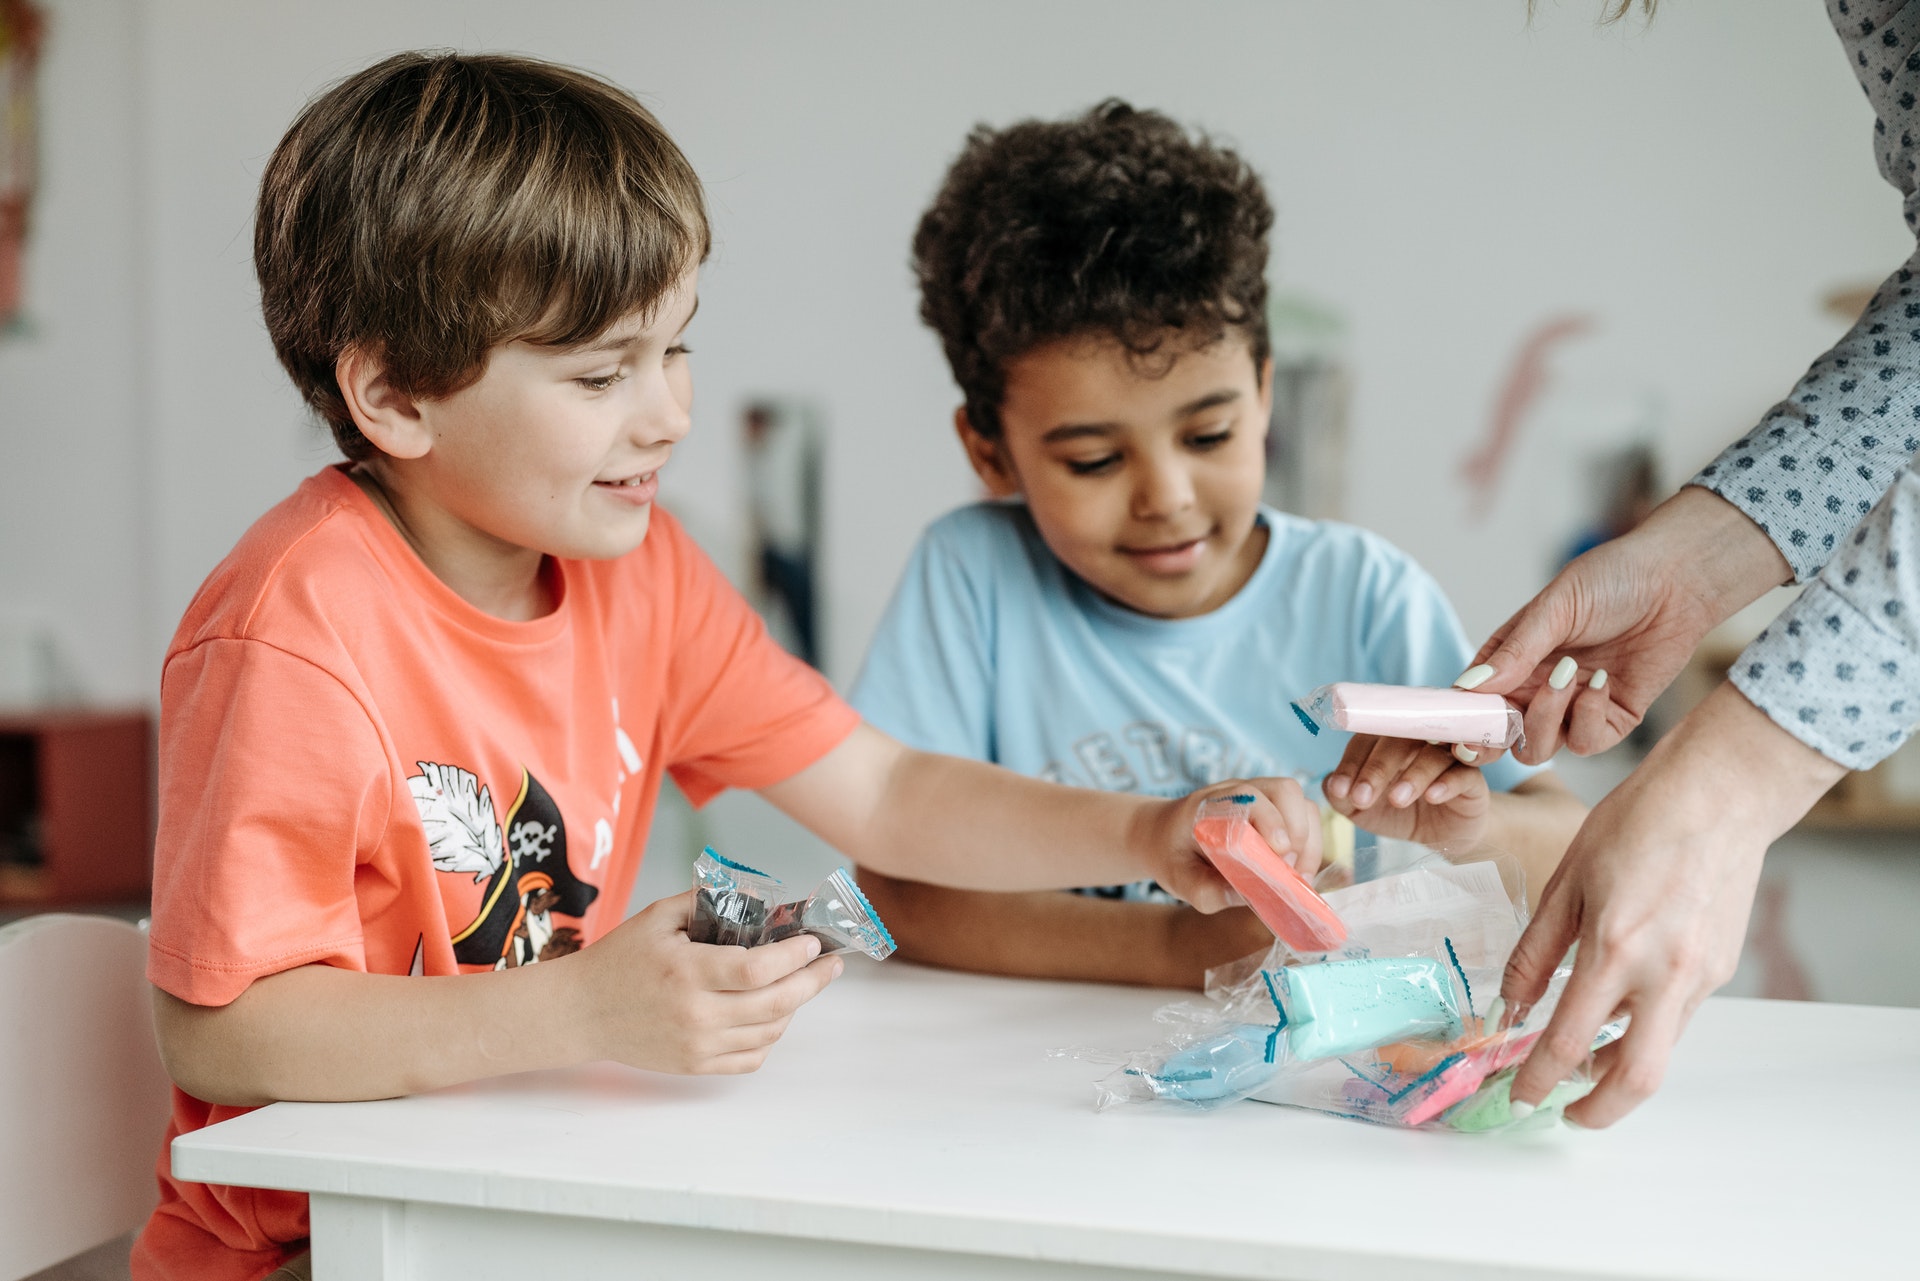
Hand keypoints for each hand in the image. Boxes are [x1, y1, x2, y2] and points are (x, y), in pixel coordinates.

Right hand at [574, 890, 842, 1074]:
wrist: (581, 1012)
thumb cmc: (619, 960)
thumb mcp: (658, 918)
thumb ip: (706, 903)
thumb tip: (755, 899)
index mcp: (687, 972)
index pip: (758, 969)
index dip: (794, 957)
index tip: (812, 942)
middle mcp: (696, 1014)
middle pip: (776, 1003)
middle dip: (813, 982)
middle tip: (830, 965)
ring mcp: (697, 1045)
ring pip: (769, 1032)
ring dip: (794, 1007)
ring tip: (801, 984)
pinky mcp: (695, 1066)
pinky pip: (751, 1058)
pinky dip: (771, 1037)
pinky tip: (774, 1016)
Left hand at [1145, 778, 1323, 911]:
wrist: (1164, 835)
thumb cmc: (1173, 856)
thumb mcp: (1178, 881)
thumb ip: (1207, 891)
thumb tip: (1246, 896)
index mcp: (1209, 804)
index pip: (1247, 797)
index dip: (1270, 822)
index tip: (1279, 855)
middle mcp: (1238, 792)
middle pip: (1285, 791)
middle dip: (1297, 832)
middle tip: (1290, 871)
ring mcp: (1259, 796)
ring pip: (1301, 802)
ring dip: (1309, 840)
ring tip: (1298, 875)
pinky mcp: (1274, 809)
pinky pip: (1305, 816)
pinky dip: (1310, 843)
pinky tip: (1297, 870)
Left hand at [1322, 735, 1489, 851]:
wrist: (1442, 837)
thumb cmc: (1401, 814)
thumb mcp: (1365, 812)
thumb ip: (1343, 798)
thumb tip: (1329, 784)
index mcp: (1387, 742)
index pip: (1366, 739)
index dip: (1351, 763)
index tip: (1340, 790)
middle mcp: (1418, 742)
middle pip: (1398, 740)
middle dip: (1376, 769)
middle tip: (1362, 798)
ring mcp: (1447, 757)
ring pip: (1432, 754)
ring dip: (1412, 776)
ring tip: (1396, 800)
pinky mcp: (1472, 778)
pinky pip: (1464, 773)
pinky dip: (1447, 783)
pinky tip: (1432, 797)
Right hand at [1464, 487, 1790, 763]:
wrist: (1678, 581)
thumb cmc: (1611, 580)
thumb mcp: (1555, 607)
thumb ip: (1514, 651)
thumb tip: (1469, 687)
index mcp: (1510, 662)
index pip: (1472, 702)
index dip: (1462, 720)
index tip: (1457, 727)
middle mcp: (1536, 690)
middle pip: (1500, 737)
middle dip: (1493, 740)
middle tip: (1501, 725)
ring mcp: (1572, 709)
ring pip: (1538, 748)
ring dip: (1546, 718)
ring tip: (1569, 675)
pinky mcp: (1611, 720)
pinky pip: (1585, 742)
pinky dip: (1587, 717)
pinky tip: (1603, 680)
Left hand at [1500, 685, 1844, 1125]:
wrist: (1719, 795)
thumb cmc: (1635, 823)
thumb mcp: (1566, 882)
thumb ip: (1536, 952)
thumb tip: (1512, 1008)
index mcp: (1615, 949)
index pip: (1568, 1041)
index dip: (1537, 1079)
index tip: (1518, 1095)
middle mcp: (1666, 973)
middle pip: (1637, 1079)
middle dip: (1598, 1112)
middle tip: (1564, 1114)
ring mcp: (1702, 976)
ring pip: (1660, 1049)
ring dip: (1619, 1067)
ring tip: (1581, 1058)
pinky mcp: (1721, 970)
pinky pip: (1676, 1017)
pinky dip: (1644, 1027)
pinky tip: (1618, 1005)